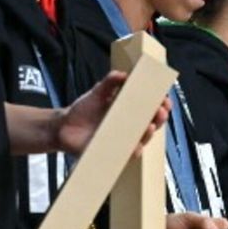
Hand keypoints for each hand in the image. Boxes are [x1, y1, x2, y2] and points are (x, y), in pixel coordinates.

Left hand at [54, 71, 169, 156]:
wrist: (63, 127)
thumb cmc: (83, 110)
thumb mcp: (96, 93)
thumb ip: (109, 82)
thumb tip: (123, 74)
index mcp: (130, 111)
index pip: (151, 107)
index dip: (161, 104)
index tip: (164, 99)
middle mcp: (130, 126)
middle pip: (152, 123)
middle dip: (160, 117)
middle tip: (160, 111)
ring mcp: (123, 140)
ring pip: (143, 139)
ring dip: (149, 134)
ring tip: (149, 126)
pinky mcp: (113, 152)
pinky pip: (127, 154)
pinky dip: (133, 151)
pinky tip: (137, 147)